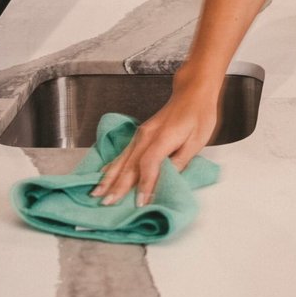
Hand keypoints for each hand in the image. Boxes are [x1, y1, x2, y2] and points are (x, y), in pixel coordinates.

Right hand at [90, 77, 219, 206]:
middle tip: (106, 204)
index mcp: (163, 138)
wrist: (192, 93)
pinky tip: (102, 173)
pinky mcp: (139, 134)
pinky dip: (112, 165)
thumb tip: (167, 180)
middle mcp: (146, 136)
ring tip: (96, 193)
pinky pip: (123, 152)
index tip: (139, 203)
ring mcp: (140, 134)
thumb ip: (181, 161)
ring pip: (122, 159)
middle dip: (117, 186)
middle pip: (130, 164)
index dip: (144, 185)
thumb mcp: (197, 141)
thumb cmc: (199, 116)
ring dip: (109, 178)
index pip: (149, 165)